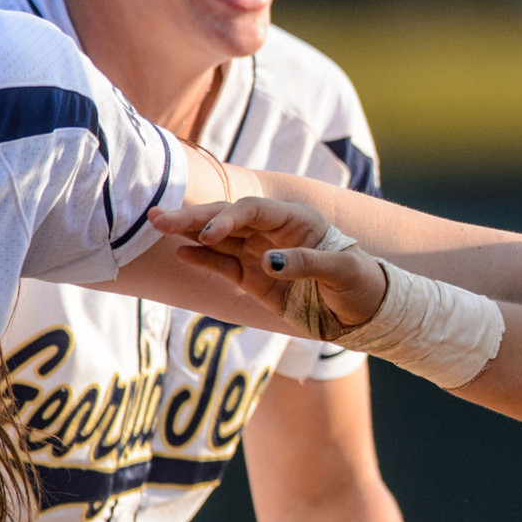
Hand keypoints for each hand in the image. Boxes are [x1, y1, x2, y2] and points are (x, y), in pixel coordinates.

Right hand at [154, 199, 387, 329]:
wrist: (364, 312)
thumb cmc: (360, 283)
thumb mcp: (343, 272)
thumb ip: (308, 264)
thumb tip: (269, 262)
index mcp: (297, 221)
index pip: (254, 210)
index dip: (228, 218)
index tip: (208, 233)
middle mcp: (273, 232)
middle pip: (228, 218)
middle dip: (195, 217)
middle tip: (159, 217)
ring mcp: (260, 253)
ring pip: (219, 239)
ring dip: (190, 233)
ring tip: (157, 226)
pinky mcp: (253, 278)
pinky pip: (223, 264)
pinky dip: (202, 259)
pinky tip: (181, 253)